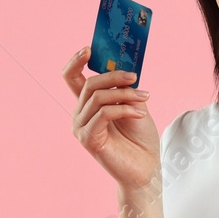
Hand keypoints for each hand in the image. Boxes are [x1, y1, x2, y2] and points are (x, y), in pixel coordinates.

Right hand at [63, 46, 160, 190]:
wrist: (146, 169)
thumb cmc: (140, 139)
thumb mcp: (135, 105)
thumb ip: (125, 88)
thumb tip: (122, 68)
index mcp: (88, 104)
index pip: (72, 78)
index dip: (76, 61)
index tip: (89, 48)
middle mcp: (80, 114)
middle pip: (89, 84)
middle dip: (113, 76)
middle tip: (135, 76)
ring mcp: (81, 127)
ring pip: (98, 97)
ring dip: (124, 94)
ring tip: (145, 97)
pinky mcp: (88, 139)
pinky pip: (104, 114)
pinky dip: (124, 110)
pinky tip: (139, 114)